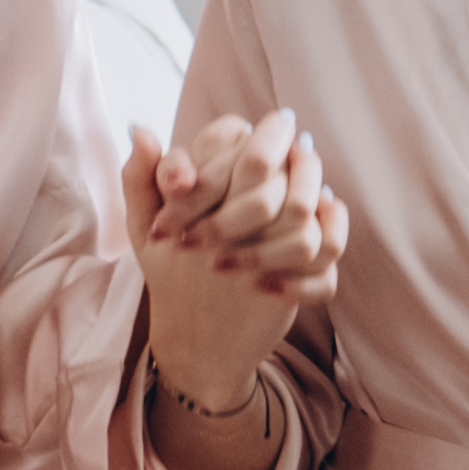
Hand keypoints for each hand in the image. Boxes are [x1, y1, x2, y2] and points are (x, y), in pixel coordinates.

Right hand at [126, 111, 347, 412]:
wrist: (196, 348)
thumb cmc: (171, 276)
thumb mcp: (141, 230)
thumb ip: (138, 178)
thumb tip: (140, 128)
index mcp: (184, 213)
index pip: (227, 147)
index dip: (265, 130)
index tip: (282, 121)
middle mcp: (218, 235)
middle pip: (267, 173)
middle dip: (294, 152)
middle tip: (302, 144)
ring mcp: (252, 265)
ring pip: (301, 211)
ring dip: (315, 187)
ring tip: (314, 178)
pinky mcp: (281, 291)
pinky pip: (322, 252)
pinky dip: (330, 228)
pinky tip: (323, 214)